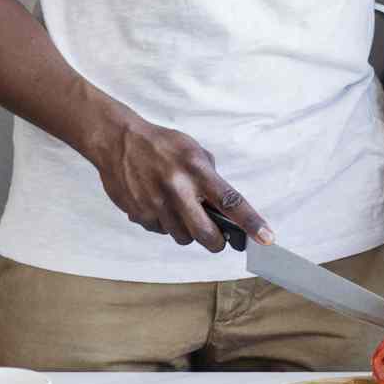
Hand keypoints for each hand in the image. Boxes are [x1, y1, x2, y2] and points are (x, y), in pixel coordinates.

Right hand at [87, 117, 270, 251]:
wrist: (117, 141)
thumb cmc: (160, 144)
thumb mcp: (192, 150)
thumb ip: (209, 177)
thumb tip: (222, 205)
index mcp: (196, 170)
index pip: (230, 201)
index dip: (251, 222)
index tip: (266, 238)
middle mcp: (177, 189)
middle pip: (206, 234)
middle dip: (216, 242)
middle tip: (219, 239)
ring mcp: (156, 204)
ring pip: (182, 237)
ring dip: (187, 231)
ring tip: (180, 210)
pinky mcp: (139, 213)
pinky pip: (160, 231)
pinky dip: (164, 224)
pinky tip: (159, 205)